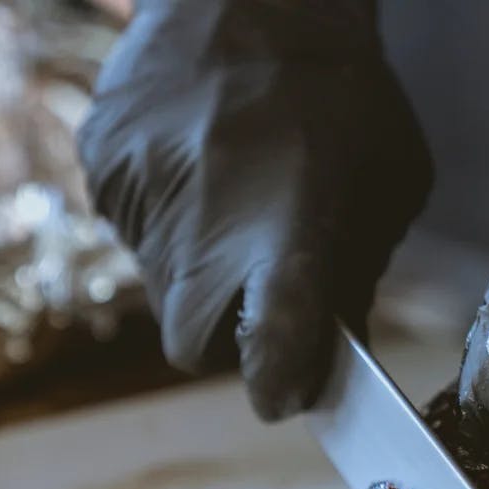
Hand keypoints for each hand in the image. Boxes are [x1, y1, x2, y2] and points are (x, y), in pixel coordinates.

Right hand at [78, 1, 431, 419]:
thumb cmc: (341, 94)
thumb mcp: (387, 185)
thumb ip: (356, 276)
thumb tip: (332, 355)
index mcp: (290, 223)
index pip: (274, 332)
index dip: (275, 377)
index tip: (282, 395)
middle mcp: (205, 216)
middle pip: (189, 342)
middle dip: (222, 338)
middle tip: (255, 293)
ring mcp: (141, 191)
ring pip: (158, 286)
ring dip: (196, 272)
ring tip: (233, 199)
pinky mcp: (101, 166)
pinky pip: (132, 232)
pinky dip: (167, 223)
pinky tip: (199, 170)